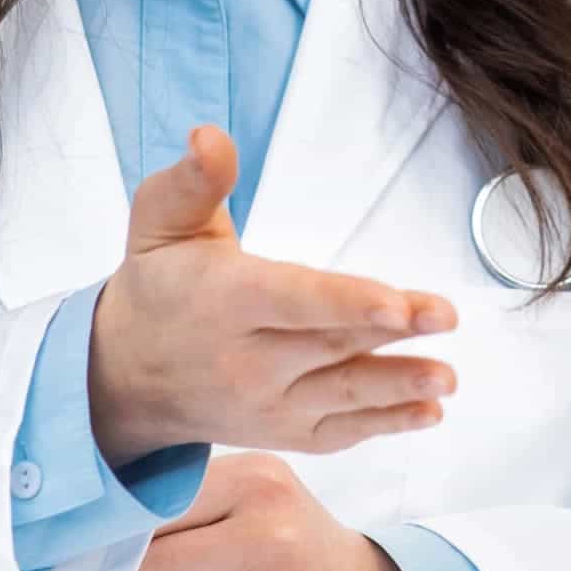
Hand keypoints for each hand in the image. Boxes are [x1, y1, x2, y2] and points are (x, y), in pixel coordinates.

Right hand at [86, 125, 460, 460]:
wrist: (122, 377)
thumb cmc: (158, 286)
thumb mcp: (160, 223)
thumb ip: (193, 181)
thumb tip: (210, 137)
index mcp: (224, 301)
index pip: (293, 301)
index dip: (346, 303)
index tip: (397, 304)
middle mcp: (246, 360)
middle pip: (329, 345)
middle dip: (392, 332)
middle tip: (447, 316)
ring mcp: (266, 404)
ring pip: (341, 395)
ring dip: (399, 388)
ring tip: (447, 378)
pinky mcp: (282, 431)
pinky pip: (337, 434)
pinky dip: (384, 425)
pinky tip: (428, 412)